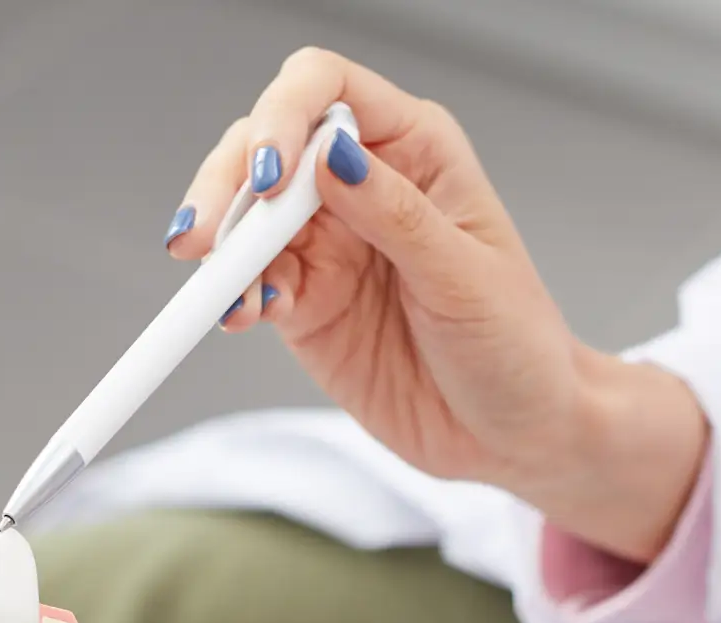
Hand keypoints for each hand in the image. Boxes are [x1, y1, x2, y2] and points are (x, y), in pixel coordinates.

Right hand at [169, 48, 706, 556]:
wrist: (511, 434)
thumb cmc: (514, 345)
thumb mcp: (465, 277)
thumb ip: (396, 215)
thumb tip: (332, 155)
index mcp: (413, 150)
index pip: (327, 91)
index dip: (284, 116)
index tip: (270, 176)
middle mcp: (361, 186)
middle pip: (266, 148)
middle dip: (228, 185)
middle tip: (206, 239)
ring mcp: (328, 247)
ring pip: (247, 218)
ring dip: (223, 249)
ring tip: (220, 291)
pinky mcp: (306, 307)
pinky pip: (252, 286)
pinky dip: (235, 296)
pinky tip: (240, 314)